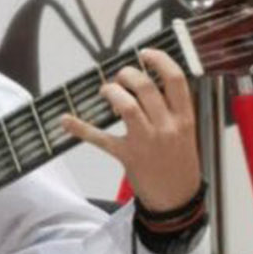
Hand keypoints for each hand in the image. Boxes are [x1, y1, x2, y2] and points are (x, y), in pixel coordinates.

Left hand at [59, 49, 202, 212]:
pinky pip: (101, 138)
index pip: (175, 79)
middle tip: (119, 78)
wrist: (177, 200)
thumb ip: (172, 109)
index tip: (144, 53)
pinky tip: (66, 120)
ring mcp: (147, 142)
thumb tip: (148, 82)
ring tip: (106, 91)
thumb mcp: (186, 132)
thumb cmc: (180, 162)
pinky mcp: (128, 157)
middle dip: (127, 74)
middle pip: (145, 87)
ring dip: (112, 92)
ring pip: (126, 106)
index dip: (159, 60)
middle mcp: (168, 126)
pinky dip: (81, 128)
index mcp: (185, 117)